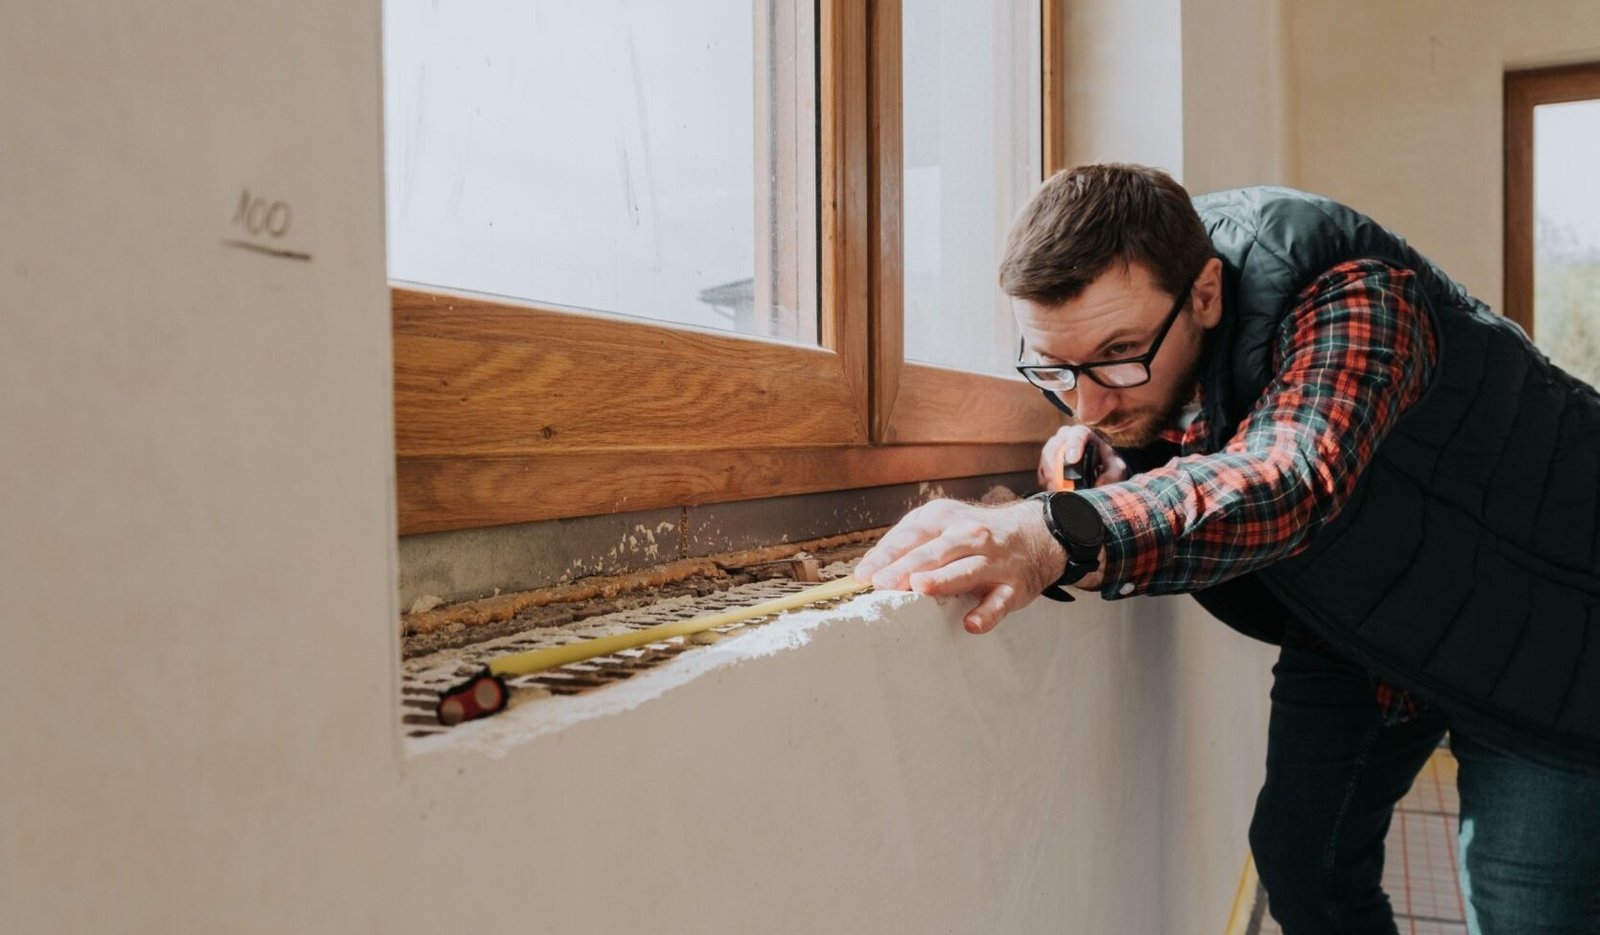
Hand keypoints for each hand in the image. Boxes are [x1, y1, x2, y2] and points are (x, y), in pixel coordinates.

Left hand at [853, 498, 1065, 634]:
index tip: (864, 575)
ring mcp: (993, 561)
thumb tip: (871, 566)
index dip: (886, 556)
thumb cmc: (973, 534)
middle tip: (882, 584)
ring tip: (921, 588)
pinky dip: (986, 613)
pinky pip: (999, 602)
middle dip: (907, 567)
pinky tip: (971, 624)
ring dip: (943, 580)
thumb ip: (908, 541)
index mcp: (944, 519)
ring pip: (965, 570)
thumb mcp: (941, 525)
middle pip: (934, 552)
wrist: (1035, 534)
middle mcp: (968, 536)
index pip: (910, 537)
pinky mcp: (1013, 587)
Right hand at [1038, 426, 1128, 491]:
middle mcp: (1066, 437)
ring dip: (1051, 474)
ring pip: (1046, 457)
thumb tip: (1100, 484)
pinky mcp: (1046, 463)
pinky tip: (1054, 489)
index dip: (1073, 445)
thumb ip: (1113, 474)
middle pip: (1055, 444)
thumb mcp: (1116, 469)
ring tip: (1059, 488)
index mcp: (1085, 434)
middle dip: (1057, 464)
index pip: (1077, 433)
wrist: (1097, 472)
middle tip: (1062, 481)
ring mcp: (1053, 449)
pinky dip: (1046, 480)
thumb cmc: (1107, 466)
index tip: (1073, 459)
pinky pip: (1041, 470)